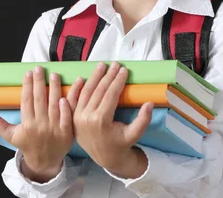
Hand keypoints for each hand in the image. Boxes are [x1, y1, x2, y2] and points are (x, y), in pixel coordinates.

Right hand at [0, 66, 73, 181]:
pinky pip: (67, 116)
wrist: (44, 161)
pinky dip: (66, 105)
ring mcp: (54, 128)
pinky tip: (65, 93)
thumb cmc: (26, 144)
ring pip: (54, 104)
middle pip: (40, 99)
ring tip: (54, 74)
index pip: (27, 100)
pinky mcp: (67, 132)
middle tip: (40, 68)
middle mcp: (40, 125)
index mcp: (27, 124)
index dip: (27, 85)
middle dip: (39, 81)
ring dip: (54, 87)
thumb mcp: (9, 135)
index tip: (28, 73)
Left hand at [66, 61, 152, 176]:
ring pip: (86, 92)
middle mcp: (87, 118)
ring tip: (102, 66)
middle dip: (108, 76)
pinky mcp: (72, 117)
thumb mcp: (134, 134)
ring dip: (94, 77)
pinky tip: (83, 77)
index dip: (118, 81)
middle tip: (115, 64)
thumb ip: (143, 120)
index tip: (124, 70)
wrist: (104, 158)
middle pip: (98, 91)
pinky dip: (78, 87)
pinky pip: (75, 99)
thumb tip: (150, 103)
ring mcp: (77, 117)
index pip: (110, 95)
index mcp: (101, 121)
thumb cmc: (121, 144)